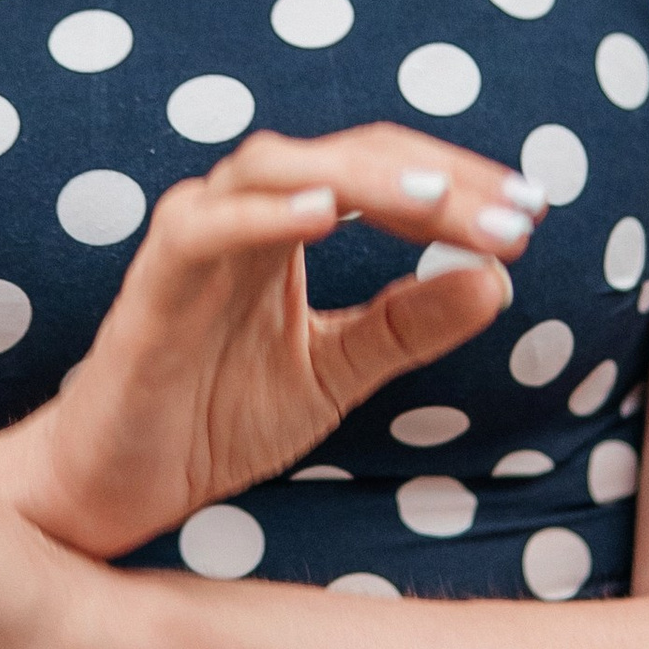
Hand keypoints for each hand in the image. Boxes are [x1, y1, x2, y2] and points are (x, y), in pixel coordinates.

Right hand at [0, 123, 540, 557]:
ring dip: (360, 177)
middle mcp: (240, 216)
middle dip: (434, 178)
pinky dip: (263, 212)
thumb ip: (407, 327)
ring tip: (437, 200)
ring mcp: (190, 244)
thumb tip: (499, 279)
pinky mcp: (149, 288)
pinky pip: (202, 228)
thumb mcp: (336, 373)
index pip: (383, 173)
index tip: (534, 213)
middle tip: (513, 211)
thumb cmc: (211, 418)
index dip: (460, 184)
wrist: (115, 491)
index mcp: (286, 227)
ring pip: (270, 167)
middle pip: (342, 156)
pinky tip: (326, 215)